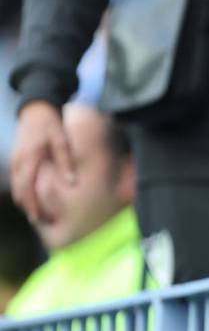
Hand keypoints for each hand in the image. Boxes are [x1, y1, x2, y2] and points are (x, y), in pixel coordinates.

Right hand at [10, 101, 72, 221]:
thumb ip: (66, 161)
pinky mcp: (16, 159)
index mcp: (29, 159)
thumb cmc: (51, 124)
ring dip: (25, 200)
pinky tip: (33, 196)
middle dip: (28, 207)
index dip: (32, 205)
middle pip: (19, 191)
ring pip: (16, 187)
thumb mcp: (62, 140)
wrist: (35, 110)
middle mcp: (18, 162)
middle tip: (41, 220)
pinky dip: (23, 190)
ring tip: (38, 212)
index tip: (39, 218)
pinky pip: (17, 180)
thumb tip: (72, 183)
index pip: (27, 188)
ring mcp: (15, 161)